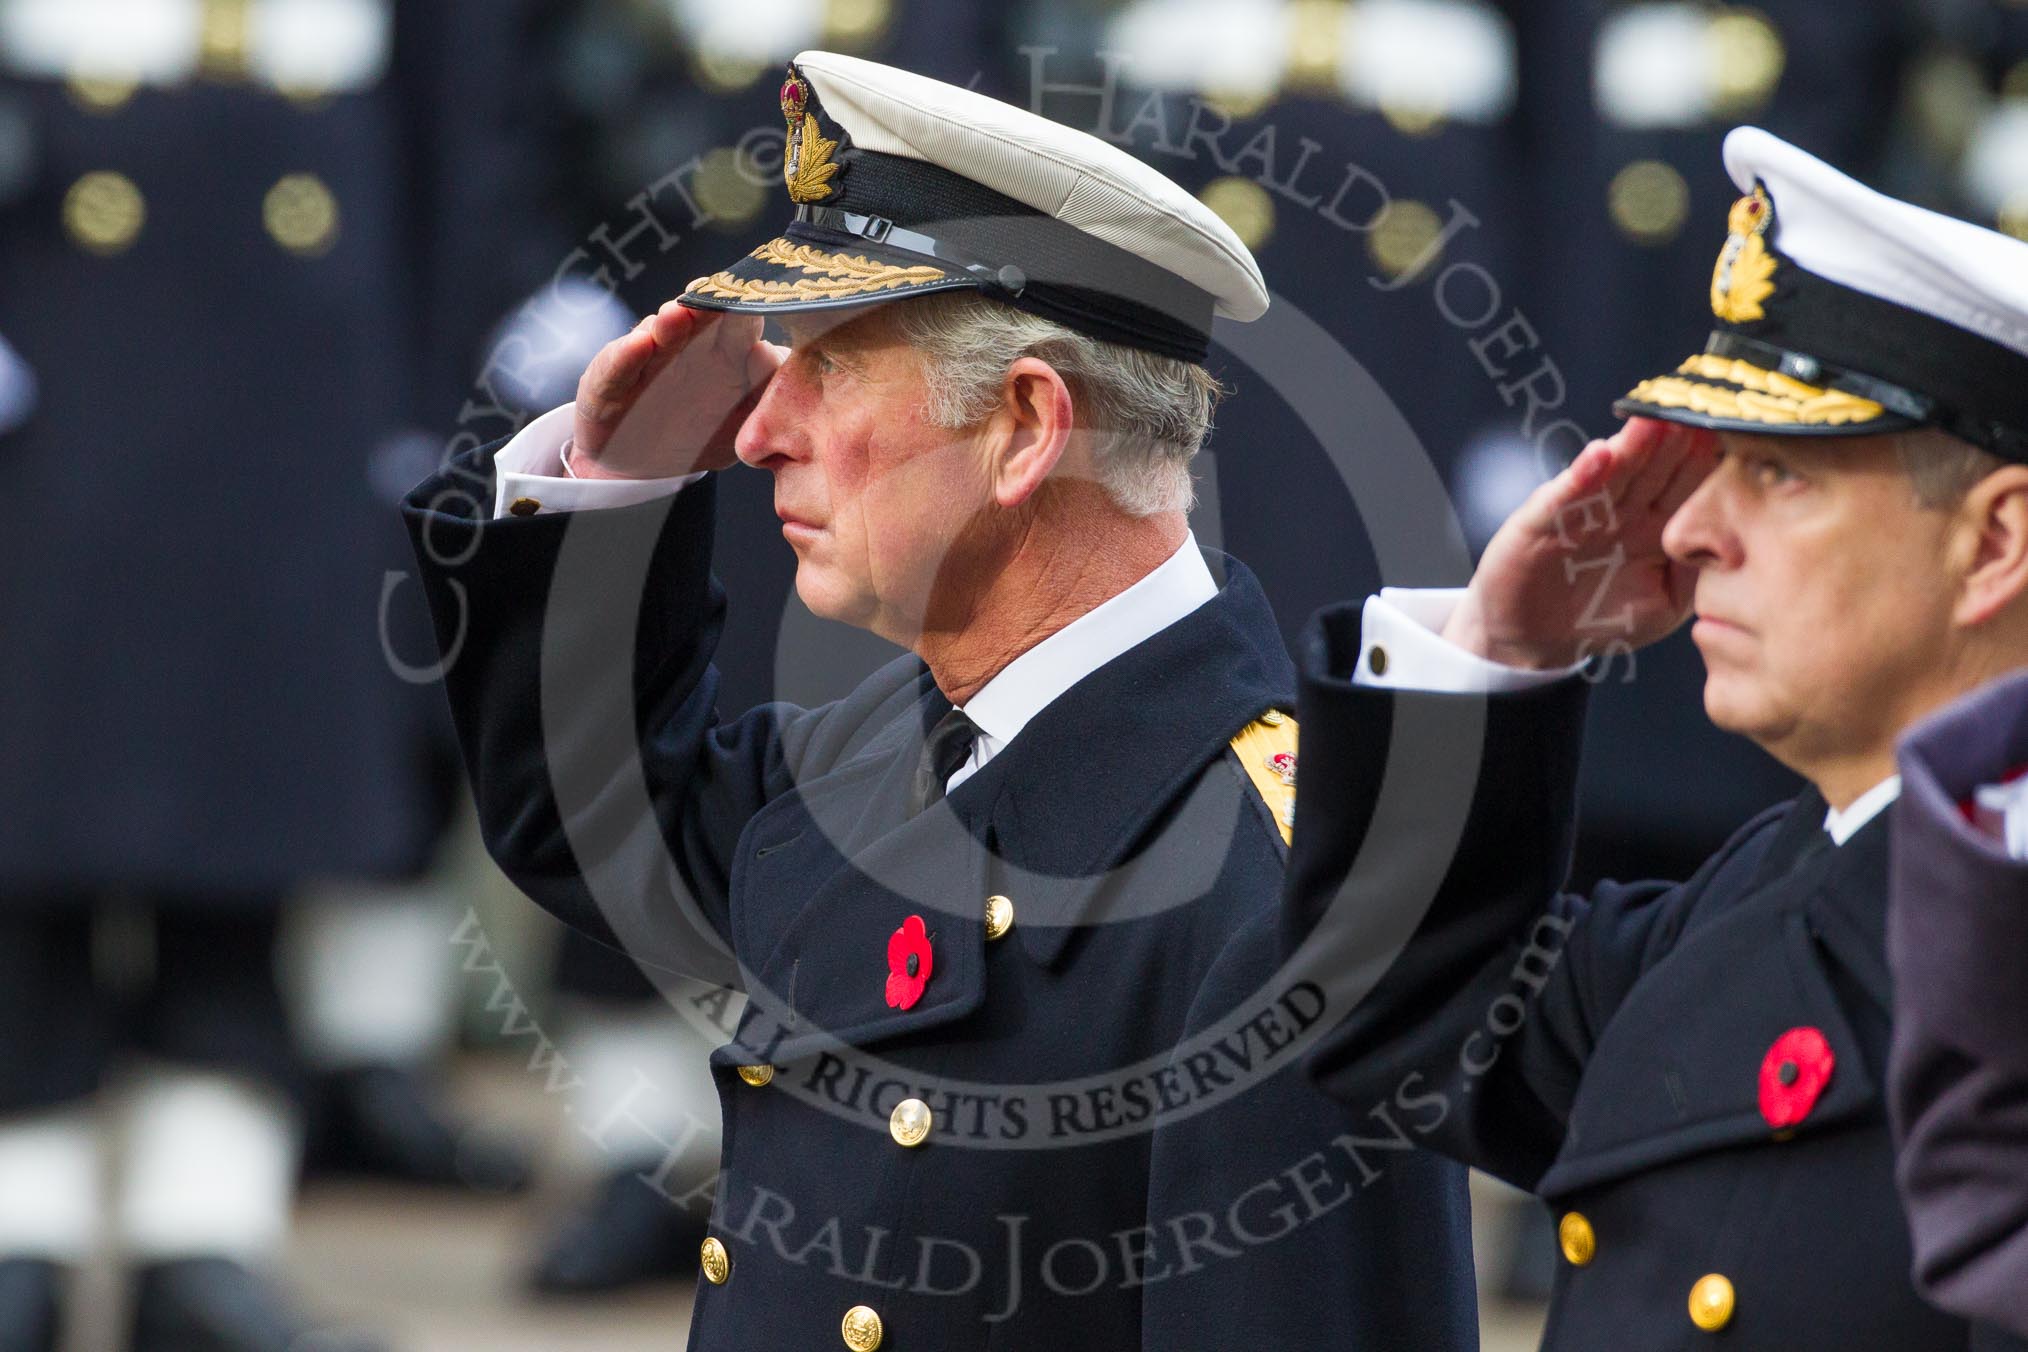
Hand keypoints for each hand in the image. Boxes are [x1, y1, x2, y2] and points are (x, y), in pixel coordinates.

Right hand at [569, 301, 786, 478]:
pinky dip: (628, 353)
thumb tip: (784, 370)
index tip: (772, 306)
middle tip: (726, 295)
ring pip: (666, 331)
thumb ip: (763, 405)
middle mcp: (693, 349)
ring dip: (674, 321)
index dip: (759, 315)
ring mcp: (652, 358)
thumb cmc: (696, 438)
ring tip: (678, 314)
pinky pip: (620, 364)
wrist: (636, 464)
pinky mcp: (612, 377)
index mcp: (731, 358)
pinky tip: (639, 345)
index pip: (749, 326)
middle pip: (710, 319)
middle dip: (719, 304)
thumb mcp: (738, 434)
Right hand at [1442, 417, 1717, 668]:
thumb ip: (1695, 573)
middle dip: (1675, 438)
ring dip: (1632, 445)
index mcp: (1658, 525)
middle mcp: (1622, 510)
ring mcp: (1581, 513)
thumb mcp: (1663, 604)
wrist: (1534, 640)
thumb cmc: (1601, 620)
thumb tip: (1735, 541)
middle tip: (1696, 406)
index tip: (1733, 429)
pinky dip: (1580, 477)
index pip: (1687, 482)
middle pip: (1653, 466)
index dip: (1707, 458)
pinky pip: (1564, 498)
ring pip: (1613, 473)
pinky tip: (1597, 455)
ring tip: (1652, 418)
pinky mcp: (1541, 524)